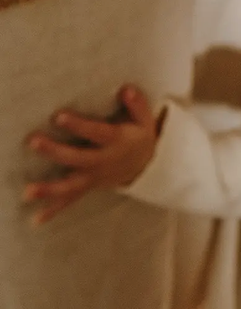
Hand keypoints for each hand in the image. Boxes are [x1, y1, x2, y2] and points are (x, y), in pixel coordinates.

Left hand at [22, 86, 160, 224]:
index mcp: (116, 142)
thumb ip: (137, 104)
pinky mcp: (87, 187)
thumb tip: (125, 90)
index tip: (59, 117)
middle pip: (78, 158)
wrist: (145, 166)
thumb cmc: (138, 136)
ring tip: (28, 191)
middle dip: (55, 152)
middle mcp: (102, 162)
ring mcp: (93, 177)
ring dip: (49, 189)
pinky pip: (70, 200)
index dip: (79, 125)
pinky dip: (53, 210)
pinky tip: (35, 219)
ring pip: (71, 185)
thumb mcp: (145, 120)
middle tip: (34, 142)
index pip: (97, 133)